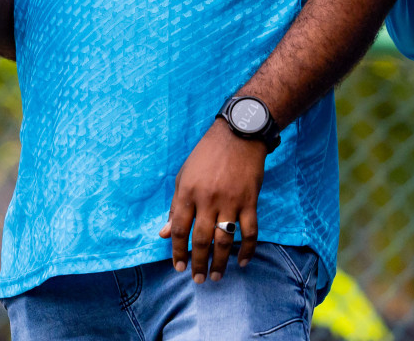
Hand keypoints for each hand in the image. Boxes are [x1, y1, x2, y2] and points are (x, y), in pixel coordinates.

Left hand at [160, 119, 264, 281]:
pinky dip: (247, 249)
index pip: (179, 229)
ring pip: (224, 240)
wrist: (238, 135)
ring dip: (220, 262)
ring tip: (216, 276)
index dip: (177, 251)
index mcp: (187, 192)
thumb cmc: (206, 155)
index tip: (178, 267)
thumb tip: (164, 233)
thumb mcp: (184, 176)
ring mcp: (230, 201)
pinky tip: (242, 262)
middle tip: (198, 279)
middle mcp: (207, 199)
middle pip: (201, 239)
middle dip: (198, 263)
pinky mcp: (249, 201)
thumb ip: (175, 207)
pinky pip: (250, 232)